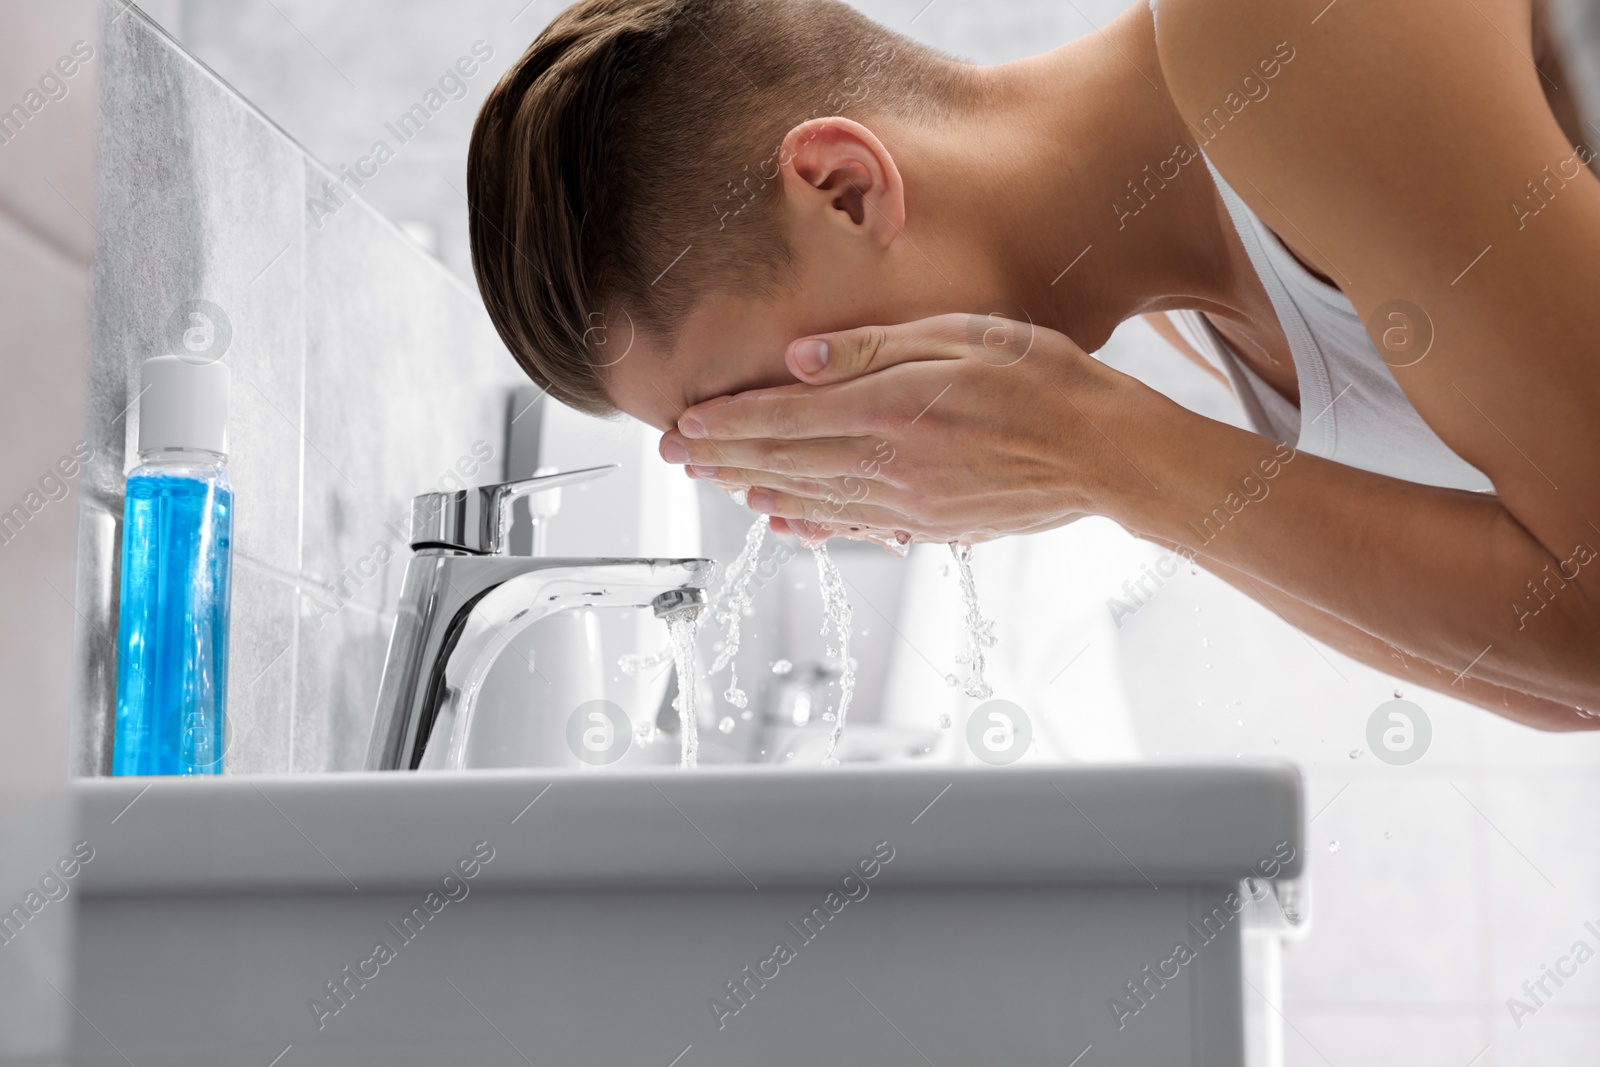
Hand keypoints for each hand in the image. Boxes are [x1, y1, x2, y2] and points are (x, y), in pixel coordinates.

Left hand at [658, 313, 1148, 542]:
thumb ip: (878, 346)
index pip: (785, 419)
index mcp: (893, 410)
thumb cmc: (1048, 380)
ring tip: (715, 482)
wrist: (1110, 454)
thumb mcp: (966, 334)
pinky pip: (855, 527)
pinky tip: (786, 522)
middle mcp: (891, 465)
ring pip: (812, 499)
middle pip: (785, 464)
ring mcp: (910, 505)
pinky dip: (812, 523)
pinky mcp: (933, 527)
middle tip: (675, 456)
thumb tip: (801, 357)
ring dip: (756, 490)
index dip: (727, 423)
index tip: (682, 424)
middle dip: (722, 458)